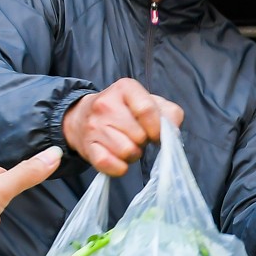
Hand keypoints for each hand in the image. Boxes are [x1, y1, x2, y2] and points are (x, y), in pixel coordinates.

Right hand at [61, 79, 184, 176]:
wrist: (82, 117)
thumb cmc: (124, 112)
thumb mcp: (149, 103)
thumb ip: (170, 113)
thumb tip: (173, 132)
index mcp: (125, 88)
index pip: (147, 110)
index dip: (157, 128)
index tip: (157, 135)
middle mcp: (106, 104)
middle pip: (139, 135)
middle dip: (143, 142)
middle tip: (137, 138)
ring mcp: (94, 126)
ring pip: (127, 151)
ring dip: (132, 155)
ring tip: (127, 146)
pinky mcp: (88, 147)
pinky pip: (110, 165)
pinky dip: (119, 168)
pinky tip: (118, 159)